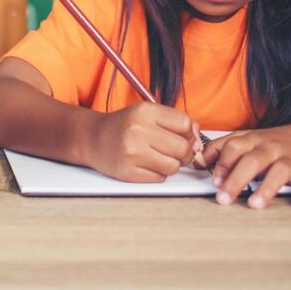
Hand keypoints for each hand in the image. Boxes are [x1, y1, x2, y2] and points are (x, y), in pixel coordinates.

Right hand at [85, 102, 199, 182]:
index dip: (190, 133)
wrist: (93, 138)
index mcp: (145, 111)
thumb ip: (174, 122)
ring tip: (160, 158)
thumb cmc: (124, 126)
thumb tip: (198, 143)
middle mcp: (138, 130)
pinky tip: (147, 164)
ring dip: (171, 165)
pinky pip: (159, 178)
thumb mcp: (147, 113)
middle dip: (184, 153)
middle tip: (175, 152)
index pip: (186, 123)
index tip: (185, 137)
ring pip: (174, 166)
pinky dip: (158, 174)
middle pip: (183, 147)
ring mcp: (132, 153)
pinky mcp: (128, 172)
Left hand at [202, 125, 290, 210]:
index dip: (222, 163)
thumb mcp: (249, 139)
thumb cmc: (276, 143)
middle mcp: (272, 147)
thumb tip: (198, 162)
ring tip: (255, 204)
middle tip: (224, 198)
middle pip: (252, 160)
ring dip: (267, 187)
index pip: (234, 147)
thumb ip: (223, 148)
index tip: (214, 181)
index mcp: (254, 140)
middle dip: (236, 179)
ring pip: (280, 170)